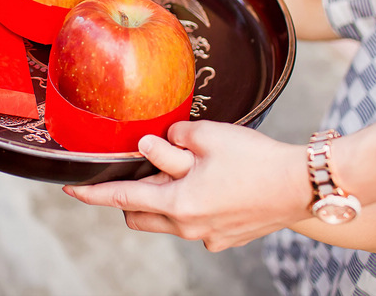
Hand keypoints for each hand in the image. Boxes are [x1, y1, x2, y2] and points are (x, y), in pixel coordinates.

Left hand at [64, 121, 312, 250]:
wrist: (304, 185)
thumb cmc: (255, 158)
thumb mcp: (207, 138)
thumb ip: (170, 141)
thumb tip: (149, 146)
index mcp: (178, 203)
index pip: (122, 199)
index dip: (93, 192)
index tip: (71, 188)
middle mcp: (188, 228)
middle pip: (140, 215)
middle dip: (131, 196)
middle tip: (147, 167)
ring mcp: (208, 237)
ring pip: (167, 221)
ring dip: (164, 200)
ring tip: (188, 170)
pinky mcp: (226, 239)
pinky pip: (194, 224)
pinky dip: (190, 206)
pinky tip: (214, 183)